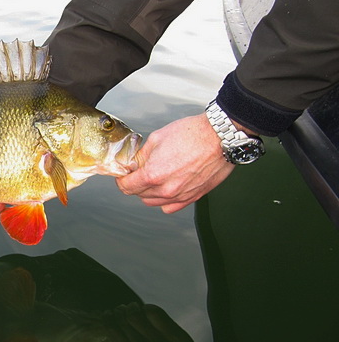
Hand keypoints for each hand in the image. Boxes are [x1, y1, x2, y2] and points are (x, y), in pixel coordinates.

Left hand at [116, 113, 233, 212]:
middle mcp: (166, 190)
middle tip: (139, 171)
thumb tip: (133, 163)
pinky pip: (171, 207)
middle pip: (139, 195)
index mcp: (153, 175)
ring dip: (149, 192)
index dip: (122, 179)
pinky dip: (165, 200)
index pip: (126, 187)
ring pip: (154, 202)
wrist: (219, 137)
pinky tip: (167, 187)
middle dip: (135, 183)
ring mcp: (181, 196)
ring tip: (154, 177)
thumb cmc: (192, 134)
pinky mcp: (194, 197)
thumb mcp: (157, 138)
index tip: (124, 174)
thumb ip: (141, 155)